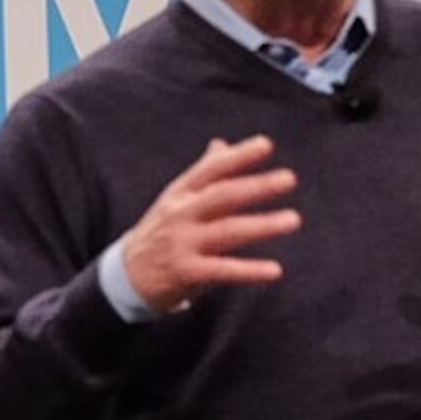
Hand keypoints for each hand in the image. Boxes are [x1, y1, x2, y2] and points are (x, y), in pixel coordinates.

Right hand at [123, 136, 299, 314]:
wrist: (127, 276)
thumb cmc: (161, 231)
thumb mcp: (176, 199)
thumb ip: (204, 173)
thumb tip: (222, 143)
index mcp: (181, 193)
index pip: (212, 170)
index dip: (238, 156)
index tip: (267, 144)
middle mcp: (181, 214)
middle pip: (222, 196)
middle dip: (256, 186)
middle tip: (288, 178)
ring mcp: (183, 243)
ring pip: (228, 231)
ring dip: (262, 225)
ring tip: (293, 220)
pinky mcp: (187, 273)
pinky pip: (223, 271)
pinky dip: (249, 270)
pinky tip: (275, 270)